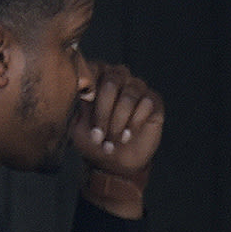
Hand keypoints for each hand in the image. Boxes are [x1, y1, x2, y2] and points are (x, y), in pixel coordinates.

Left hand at [72, 61, 166, 203]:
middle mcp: (118, 78)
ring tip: (115, 139)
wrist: (116, 162)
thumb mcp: (77, 125)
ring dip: (120, 120)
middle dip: (105, 111)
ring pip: (129, 94)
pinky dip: (136, 122)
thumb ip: (77, 104)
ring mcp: (137, 88)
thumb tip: (80, 88)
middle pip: (112, 80)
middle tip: (100, 135)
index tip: (85, 111)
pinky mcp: (153, 101)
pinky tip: (128, 135)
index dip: (89, 89)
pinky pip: (147, 103)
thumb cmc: (94, 142)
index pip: (94, 68)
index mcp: (97, 77)